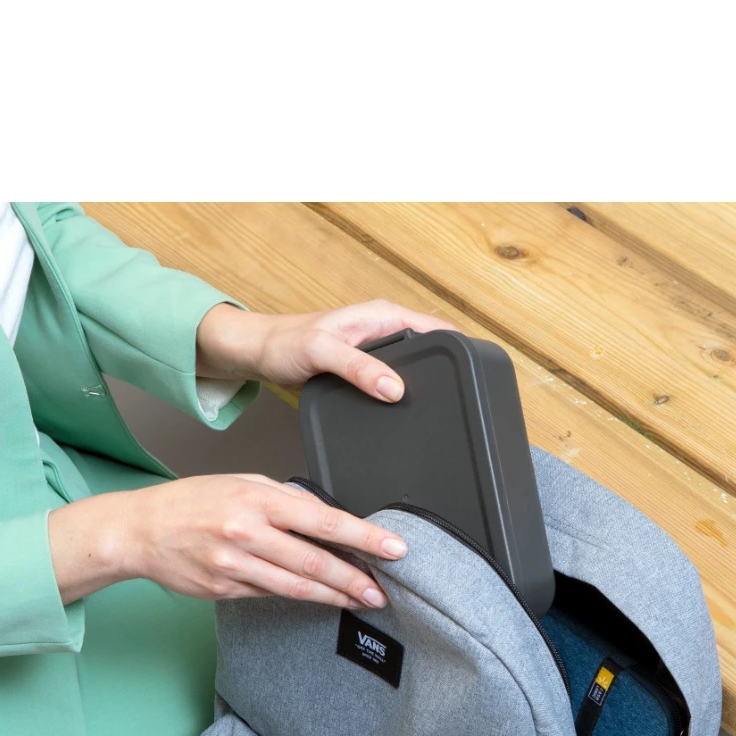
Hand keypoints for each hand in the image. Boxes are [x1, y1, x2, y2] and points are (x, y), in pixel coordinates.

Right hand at [48, 474, 406, 607]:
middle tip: (382, 590)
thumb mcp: (240, 482)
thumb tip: (325, 516)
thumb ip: (283, 498)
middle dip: (355, 578)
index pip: (322, 519)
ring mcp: (234, 564)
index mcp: (256, 498)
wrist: (139, 530)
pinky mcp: (224, 589)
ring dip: (333, 595)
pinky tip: (319, 599)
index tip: (393, 548)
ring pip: (296, 585)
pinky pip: (270, 595)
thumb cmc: (191, 502)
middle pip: (314, 560)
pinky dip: (299, 597)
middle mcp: (246, 531)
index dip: (363, 536)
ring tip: (360, 600)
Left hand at [195, 299, 457, 402]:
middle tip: (466, 407)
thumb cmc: (285, 344)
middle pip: (433, 354)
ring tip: (447, 416)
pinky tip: (411, 418)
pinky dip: (406, 399)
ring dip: (428, 391)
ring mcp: (379, 355)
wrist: (259, 354)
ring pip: (417, 372)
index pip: (438, 330)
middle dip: (449, 377)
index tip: (476, 378)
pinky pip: (398, 385)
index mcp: (384, 317)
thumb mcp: (322, 353)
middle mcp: (387, 332)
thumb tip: (396, 389)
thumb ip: (359, 368)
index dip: (461, 352)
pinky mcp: (369, 374)